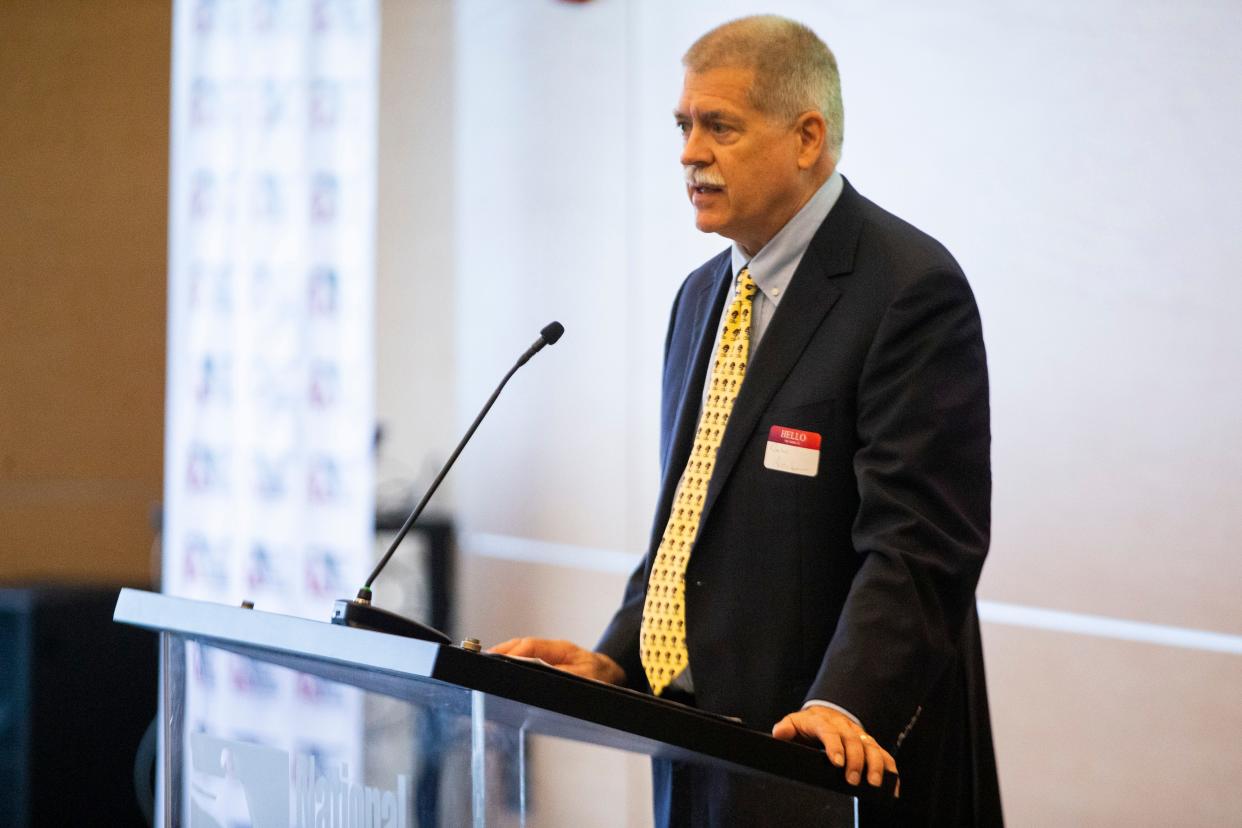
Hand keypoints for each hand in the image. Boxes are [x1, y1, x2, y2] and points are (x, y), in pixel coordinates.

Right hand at [489, 637, 625, 684]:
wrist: (614, 675)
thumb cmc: (602, 678)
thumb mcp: (587, 679)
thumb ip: (564, 676)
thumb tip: (541, 672)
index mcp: (562, 649)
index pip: (531, 646)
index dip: (512, 652)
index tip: (497, 659)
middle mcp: (554, 649)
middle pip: (523, 645)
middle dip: (502, 651)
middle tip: (483, 660)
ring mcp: (551, 654)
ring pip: (523, 650)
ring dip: (505, 655)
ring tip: (486, 664)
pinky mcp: (549, 662)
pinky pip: (528, 658)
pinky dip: (514, 661)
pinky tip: (502, 670)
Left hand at [772, 706, 897, 791]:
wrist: (824, 714)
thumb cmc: (808, 724)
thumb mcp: (794, 722)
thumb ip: (786, 728)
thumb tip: (780, 733)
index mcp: (823, 721)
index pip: (829, 731)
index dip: (834, 746)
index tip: (836, 762)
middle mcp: (843, 726)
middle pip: (853, 740)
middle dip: (855, 761)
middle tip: (852, 780)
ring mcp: (858, 734)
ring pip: (871, 746)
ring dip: (875, 764)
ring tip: (874, 783)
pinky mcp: (869, 743)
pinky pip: (883, 754)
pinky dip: (890, 768)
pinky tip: (893, 785)